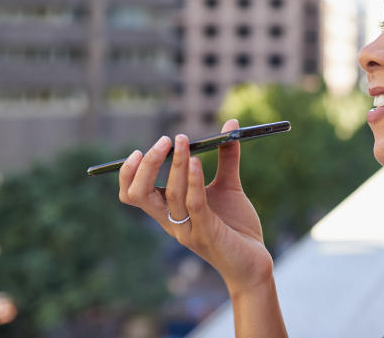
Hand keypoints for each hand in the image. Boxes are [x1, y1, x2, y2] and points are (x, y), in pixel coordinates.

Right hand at [119, 119, 274, 292]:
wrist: (254, 260)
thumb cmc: (237, 226)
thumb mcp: (229, 185)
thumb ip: (227, 157)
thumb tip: (230, 123)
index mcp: (169, 211)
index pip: (133, 194)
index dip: (129, 173)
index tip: (141, 149)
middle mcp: (171, 222)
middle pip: (139, 195)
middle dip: (147, 166)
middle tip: (164, 140)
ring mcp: (187, 229)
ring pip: (170, 195)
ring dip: (176, 165)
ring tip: (184, 141)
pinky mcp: (207, 233)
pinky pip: (194, 204)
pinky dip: (193, 180)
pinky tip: (197, 161)